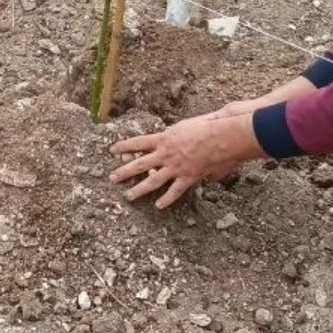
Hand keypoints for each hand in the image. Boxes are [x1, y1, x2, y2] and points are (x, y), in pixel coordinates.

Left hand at [108, 112, 256, 209]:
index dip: (124, 146)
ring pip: (152, 181)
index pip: (138, 142)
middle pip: (140, 165)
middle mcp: (165, 154)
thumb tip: (180, 141)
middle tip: (112, 178)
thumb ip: (178, 136)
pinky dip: (166, 199)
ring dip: (139, 189)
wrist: (221, 136)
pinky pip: (174, 191)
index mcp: (163, 139)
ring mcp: (175, 168)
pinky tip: (158, 206)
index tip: (112, 150)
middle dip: (124, 171)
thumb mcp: (186, 126)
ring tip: (128, 196)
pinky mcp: (187, 177)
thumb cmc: (206, 126)